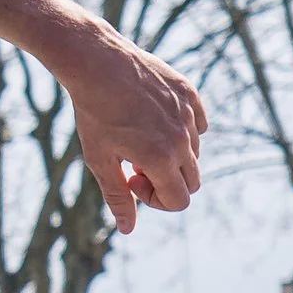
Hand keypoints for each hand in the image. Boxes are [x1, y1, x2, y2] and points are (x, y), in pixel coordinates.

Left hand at [61, 27, 206, 231]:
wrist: (96, 63)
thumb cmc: (93, 114)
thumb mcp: (99, 160)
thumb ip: (118, 197)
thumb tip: (128, 230)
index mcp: (160, 157)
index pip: (180, 200)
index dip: (155, 200)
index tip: (131, 180)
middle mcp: (182, 137)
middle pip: (192, 181)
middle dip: (166, 181)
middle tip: (134, 163)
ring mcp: (189, 113)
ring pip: (195, 153)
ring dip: (171, 156)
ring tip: (139, 138)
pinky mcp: (190, 94)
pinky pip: (199, 125)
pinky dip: (182, 132)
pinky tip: (154, 121)